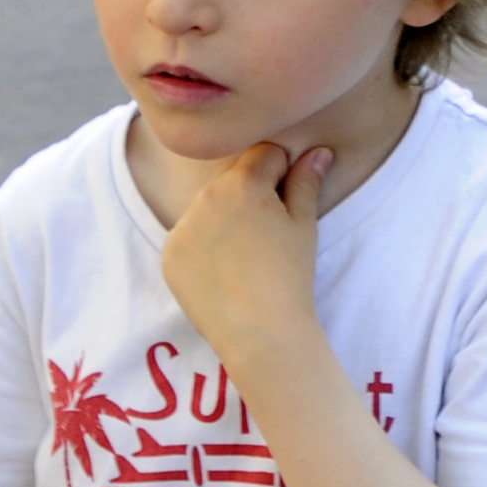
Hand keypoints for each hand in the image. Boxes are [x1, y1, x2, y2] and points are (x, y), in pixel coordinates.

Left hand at [156, 141, 331, 363]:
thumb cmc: (290, 277)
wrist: (261, 334)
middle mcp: (205, 196)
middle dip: (249, 193)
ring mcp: (181, 226)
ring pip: (207, 206)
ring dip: (224, 216)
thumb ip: (307, 182)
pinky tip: (222, 271)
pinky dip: (202, 246)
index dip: (282, 173)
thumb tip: (318, 152)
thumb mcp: (304, 225)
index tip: (286, 204)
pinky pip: (187, 237)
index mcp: (243, 182)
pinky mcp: (168, 255)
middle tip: (266, 233)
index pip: (264, 155)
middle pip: (232, 178)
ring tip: (245, 255)